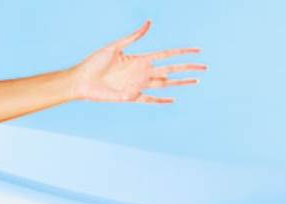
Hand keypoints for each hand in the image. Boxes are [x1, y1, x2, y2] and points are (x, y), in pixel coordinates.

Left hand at [69, 20, 204, 103]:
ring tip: (196, 82)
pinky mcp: (130, 97)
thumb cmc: (94, 62)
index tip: (197, 51)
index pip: (166, 55)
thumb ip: (133, 36)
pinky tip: (173, 100)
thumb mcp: (115, 46)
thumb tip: (150, 22)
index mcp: (139, 59)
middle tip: (204, 67)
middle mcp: (141, 72)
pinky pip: (149, 99)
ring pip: (164, 84)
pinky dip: (160, 100)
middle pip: (170, 70)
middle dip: (188, 68)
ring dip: (180, 83)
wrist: (81, 80)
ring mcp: (137, 85)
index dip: (182, 53)